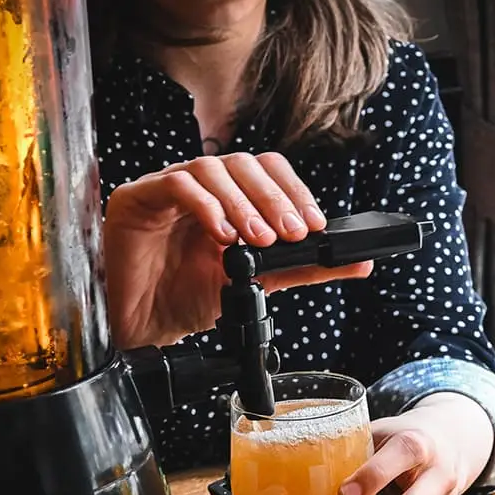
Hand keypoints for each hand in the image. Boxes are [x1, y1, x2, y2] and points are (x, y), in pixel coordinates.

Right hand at [102, 152, 372, 347]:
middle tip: (293, 233)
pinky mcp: (136, 199)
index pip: (267, 171)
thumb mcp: (257, 282)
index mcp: (228, 197)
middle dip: (274, 197)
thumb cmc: (190, 299)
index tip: (314, 225)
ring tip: (259, 241)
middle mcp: (200, 186)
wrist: (146, 330)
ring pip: (212, 169)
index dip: (293, 191)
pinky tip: (223, 237)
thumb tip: (359, 262)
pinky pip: (175, 184)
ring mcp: (166, 188)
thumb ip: (304, 267)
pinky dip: (206, 206)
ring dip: (243, 203)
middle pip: (243, 164)